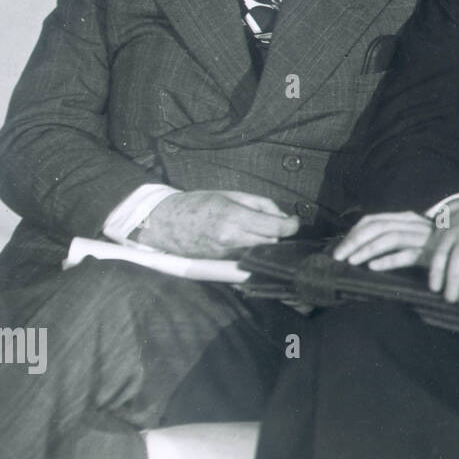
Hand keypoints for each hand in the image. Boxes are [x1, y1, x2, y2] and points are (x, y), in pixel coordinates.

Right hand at [134, 191, 298, 257]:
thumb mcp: (230, 195)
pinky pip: (248, 257)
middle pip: (272, 241)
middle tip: (272, 220)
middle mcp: (232, 239)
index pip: (276, 228)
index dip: (291, 225)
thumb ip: (259, 204)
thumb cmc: (197, 204)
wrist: (164, 223)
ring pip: (262, 251)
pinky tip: (245, 238)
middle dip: (277, 232)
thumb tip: (281, 216)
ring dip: (265, 241)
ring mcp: (227, 254)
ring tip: (255, 228)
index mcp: (234, 218)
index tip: (294, 221)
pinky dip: (253, 248)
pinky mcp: (222, 263)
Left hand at [332, 211, 434, 270]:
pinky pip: (406, 255)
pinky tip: (373, 267)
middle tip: (338, 257)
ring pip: (388, 238)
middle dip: (353, 242)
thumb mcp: (413, 237)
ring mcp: (422, 238)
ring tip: (352, 262)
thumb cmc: (435, 246)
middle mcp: (412, 224)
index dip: (353, 233)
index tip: (340, 249)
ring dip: (367, 250)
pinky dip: (388, 260)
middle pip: (377, 227)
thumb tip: (360, 248)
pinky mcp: (430, 253)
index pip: (373, 220)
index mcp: (405, 218)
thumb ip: (392, 238)